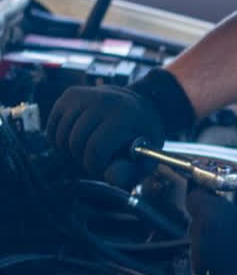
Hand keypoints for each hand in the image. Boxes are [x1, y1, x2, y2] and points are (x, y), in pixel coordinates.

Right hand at [46, 69, 195, 186]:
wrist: (139, 104)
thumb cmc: (143, 136)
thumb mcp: (146, 155)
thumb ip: (131, 172)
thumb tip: (112, 179)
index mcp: (123, 116)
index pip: (95, 149)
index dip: (95, 166)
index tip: (103, 169)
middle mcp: (102, 100)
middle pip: (75, 142)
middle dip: (82, 160)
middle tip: (95, 163)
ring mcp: (84, 95)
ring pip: (61, 136)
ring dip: (69, 153)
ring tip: (88, 153)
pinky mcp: (70, 95)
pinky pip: (52, 128)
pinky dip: (59, 142)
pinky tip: (76, 144)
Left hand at [186, 189, 236, 274]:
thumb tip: (234, 189)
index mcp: (210, 217)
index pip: (194, 199)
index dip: (206, 197)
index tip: (215, 200)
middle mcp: (200, 241)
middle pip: (197, 225)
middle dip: (211, 223)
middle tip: (235, 226)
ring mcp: (202, 267)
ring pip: (200, 249)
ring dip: (213, 247)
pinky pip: (205, 273)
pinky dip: (215, 270)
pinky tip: (236, 268)